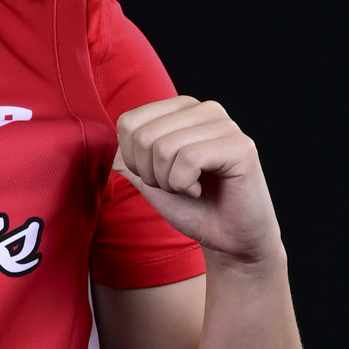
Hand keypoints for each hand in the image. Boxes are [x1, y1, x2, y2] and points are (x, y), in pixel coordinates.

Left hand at [113, 97, 282, 269]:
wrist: (229, 240)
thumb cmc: (193, 208)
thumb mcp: (150, 182)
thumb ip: (128, 162)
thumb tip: (108, 150)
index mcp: (180, 109)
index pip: (128, 122)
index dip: (132, 160)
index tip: (157, 176)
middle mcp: (203, 109)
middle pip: (143, 136)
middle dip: (150, 173)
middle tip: (175, 185)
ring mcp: (224, 124)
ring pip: (164, 148)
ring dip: (168, 182)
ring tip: (189, 188)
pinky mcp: (240, 146)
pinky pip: (188, 160)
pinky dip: (184, 185)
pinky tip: (201, 190)